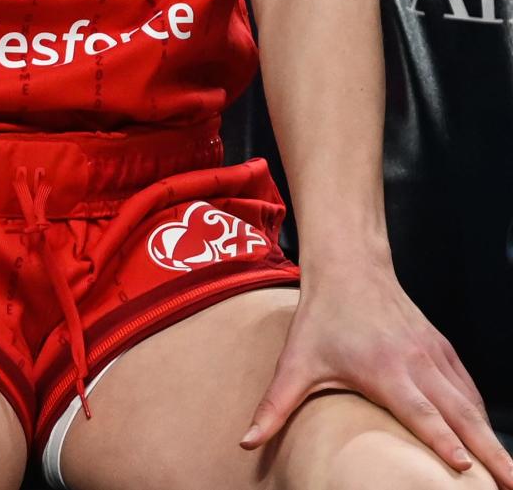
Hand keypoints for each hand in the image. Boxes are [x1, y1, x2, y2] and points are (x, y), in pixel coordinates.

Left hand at [241, 269, 512, 486]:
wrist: (349, 263)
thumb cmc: (322, 315)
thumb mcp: (295, 360)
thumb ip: (274, 406)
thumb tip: (245, 442)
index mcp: (384, 369)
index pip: (420, 411)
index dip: (442, 440)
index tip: (465, 467)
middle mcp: (416, 362)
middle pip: (460, 413)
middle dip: (489, 451)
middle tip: (511, 484)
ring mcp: (432, 353)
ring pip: (470, 401)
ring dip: (492, 437)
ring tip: (510, 473)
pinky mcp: (440, 347)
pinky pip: (468, 386)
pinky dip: (481, 413)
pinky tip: (488, 437)